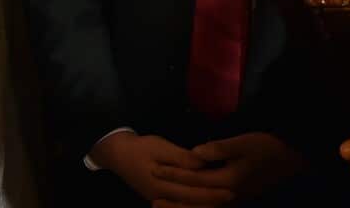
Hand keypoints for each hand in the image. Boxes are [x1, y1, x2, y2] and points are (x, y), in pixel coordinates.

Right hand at [88, 131, 232, 204]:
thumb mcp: (161, 148)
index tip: (231, 191)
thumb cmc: (141, 148)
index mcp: (162, 185)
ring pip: (184, 205)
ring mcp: (158, 198)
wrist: (116, 154)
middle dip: (212, 200)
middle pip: (190, 202)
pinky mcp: (158, 196)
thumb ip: (181, 158)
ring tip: (222, 199)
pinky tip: (204, 199)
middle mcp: (161, 197)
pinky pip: (178, 203)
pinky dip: (192, 202)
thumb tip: (201, 164)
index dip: (212, 193)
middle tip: (233, 195)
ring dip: (203, 203)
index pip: (191, 193)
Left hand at [151, 132, 302, 204]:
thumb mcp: (244, 143)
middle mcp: (229, 195)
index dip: (174, 173)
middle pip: (195, 200)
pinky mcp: (239, 199)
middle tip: (152, 199)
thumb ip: (218, 149)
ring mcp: (235, 200)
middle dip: (173, 199)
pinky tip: (191, 206)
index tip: (155, 168)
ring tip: (164, 207)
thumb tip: (193, 154)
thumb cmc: (269, 147)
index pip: (194, 179)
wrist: (293, 159)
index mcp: (228, 180)